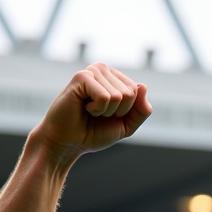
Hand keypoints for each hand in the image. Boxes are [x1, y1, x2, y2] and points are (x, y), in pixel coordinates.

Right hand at [31, 64, 151, 162]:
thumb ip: (141, 110)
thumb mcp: (126, 125)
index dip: (126, 112)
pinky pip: (105, 97)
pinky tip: (84, 107)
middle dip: (117, 112)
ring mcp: (92, 71)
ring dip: (106, 112)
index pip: (137, 92)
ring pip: (118, 96)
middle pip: (130, 93)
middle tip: (98, 114)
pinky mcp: (81, 77)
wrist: (68, 142)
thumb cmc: (94, 132)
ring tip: (90, 110)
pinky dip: (97, 110)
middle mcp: (103, 70)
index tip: (108, 115)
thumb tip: (143, 86)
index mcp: (115, 78)